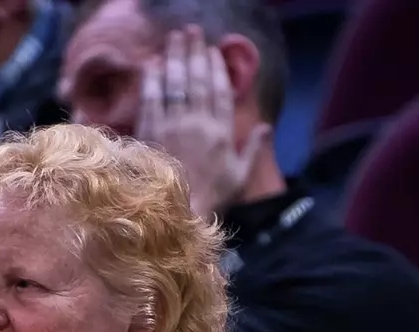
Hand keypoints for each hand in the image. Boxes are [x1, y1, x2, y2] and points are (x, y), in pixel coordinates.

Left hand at [137, 25, 272, 220]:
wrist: (180, 213)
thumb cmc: (212, 198)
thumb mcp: (240, 177)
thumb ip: (253, 149)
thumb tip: (267, 126)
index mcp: (222, 132)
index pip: (220, 92)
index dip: (216, 68)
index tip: (213, 50)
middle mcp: (198, 123)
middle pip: (197, 81)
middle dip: (195, 53)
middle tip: (191, 31)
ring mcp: (173, 126)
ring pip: (175, 85)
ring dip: (175, 58)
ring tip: (174, 39)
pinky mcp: (151, 133)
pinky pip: (152, 100)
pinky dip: (153, 81)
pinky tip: (153, 65)